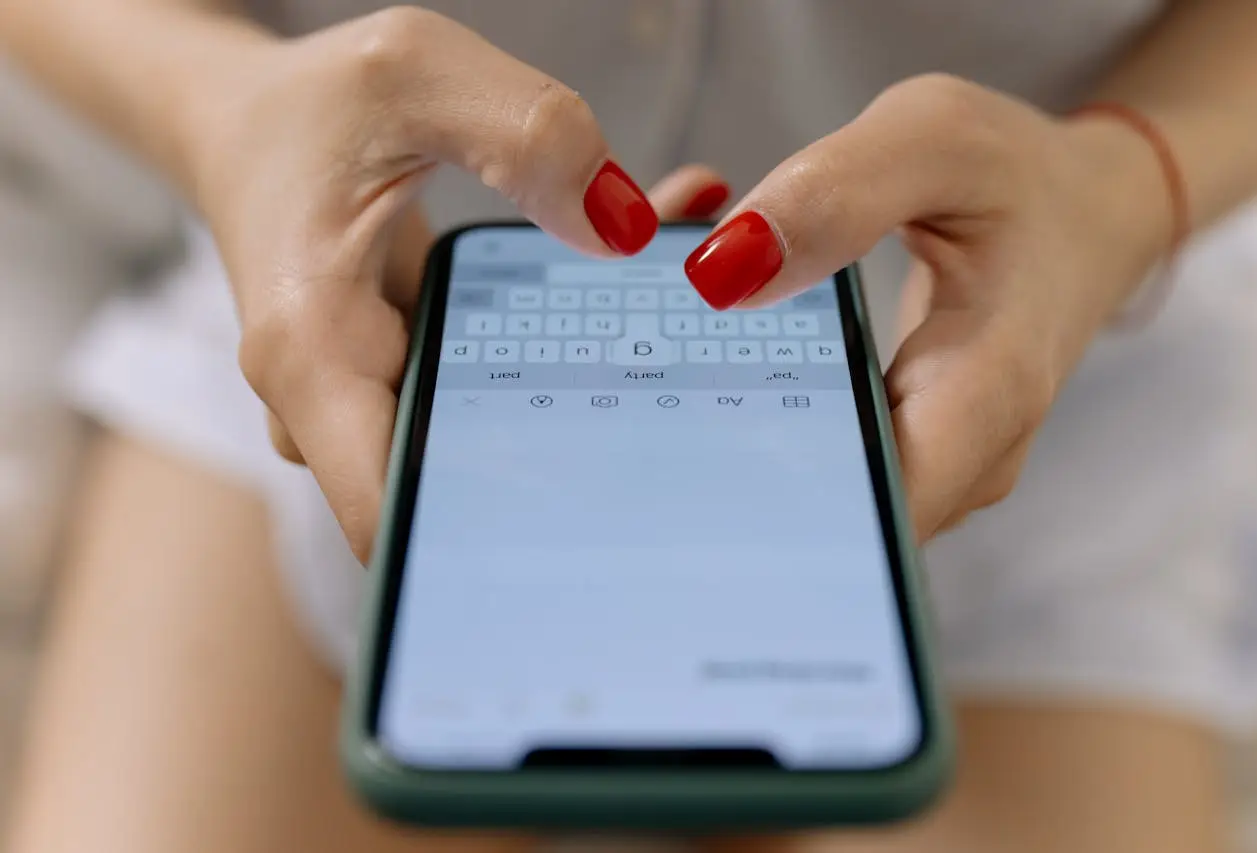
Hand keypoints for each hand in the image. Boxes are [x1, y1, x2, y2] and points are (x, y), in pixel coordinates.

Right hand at [180, 7, 729, 559]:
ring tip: (680, 325)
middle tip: (690, 406)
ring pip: (488, 448)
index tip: (597, 533)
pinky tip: (635, 299)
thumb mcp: (412, 73)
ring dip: (583, 397)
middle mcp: (335, 405)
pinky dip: (560, 363)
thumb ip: (525, 135)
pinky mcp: (409, 386)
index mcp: (310, 352)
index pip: (387, 518)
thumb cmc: (308, 106)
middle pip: (461, 496)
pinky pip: (492, 404)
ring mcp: (372, 405)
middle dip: (575, 461)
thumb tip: (627, 230)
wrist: (248, 129)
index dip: (482, 550)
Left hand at [683, 74, 1170, 539]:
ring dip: (739, 452)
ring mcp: (941, 470)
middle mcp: (966, 462)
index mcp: (986, 392)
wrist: (1083, 215)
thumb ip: (834, 196)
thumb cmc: (1016, 177)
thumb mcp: (935, 141)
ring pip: (823, 503)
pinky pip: (828, 468)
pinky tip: (709, 380)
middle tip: (632, 419)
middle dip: (728, 479)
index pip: (877, 517)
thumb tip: (718, 276)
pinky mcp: (912, 456)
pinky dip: (766, 428)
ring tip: (659, 387)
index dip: (775, 517)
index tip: (676, 477)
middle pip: (834, 525)